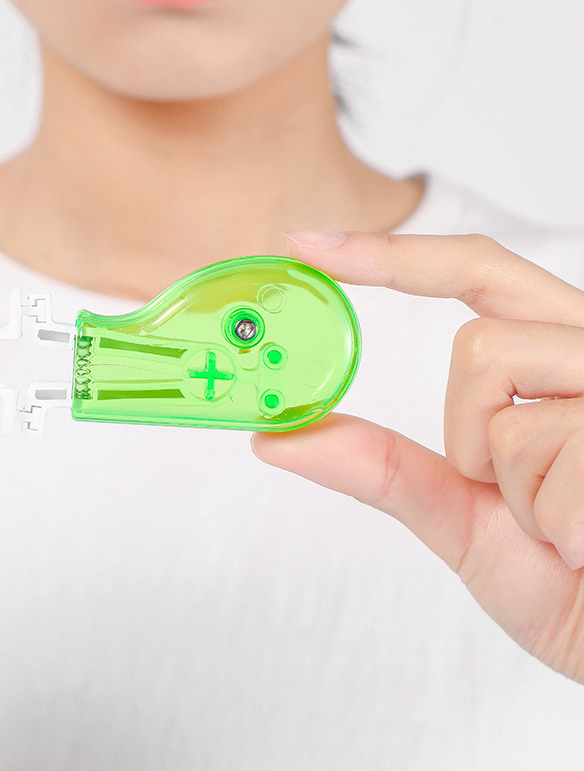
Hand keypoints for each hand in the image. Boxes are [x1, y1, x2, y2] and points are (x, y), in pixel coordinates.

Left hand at [253, 228, 583, 683]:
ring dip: (516, 493)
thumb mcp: (461, 515)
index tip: (309, 247)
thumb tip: (275, 438)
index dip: (392, 256)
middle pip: (481, 344)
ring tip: (566, 526)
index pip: (479, 273)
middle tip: (509, 490)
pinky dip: (556, 529)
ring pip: (510, 417)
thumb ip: (379, 468)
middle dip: (469, 433)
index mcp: (560, 359)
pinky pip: (555, 478)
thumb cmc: (564, 583)